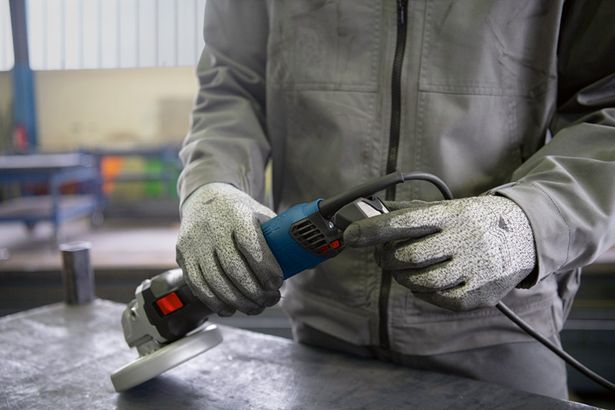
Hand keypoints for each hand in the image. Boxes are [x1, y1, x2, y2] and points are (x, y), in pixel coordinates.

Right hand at [176, 183, 282, 315]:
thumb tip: (309, 262)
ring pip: (215, 281)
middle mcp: (212, 228)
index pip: (251, 245)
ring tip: (256, 307)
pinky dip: (215, 302)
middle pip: (233, 268)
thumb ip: (280, 238)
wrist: (204, 198)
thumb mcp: (260, 214)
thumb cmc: (239, 212)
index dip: (266, 269)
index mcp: (237, 215)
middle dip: (255, 292)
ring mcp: (195, 243)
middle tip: (271, 300)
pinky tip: (231, 308)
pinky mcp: (183, 256)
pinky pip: (198, 286)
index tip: (278, 283)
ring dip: (238, 301)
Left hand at [343, 196, 535, 310]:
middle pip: (409, 257)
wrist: (525, 233)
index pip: (406, 221)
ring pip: (421, 281)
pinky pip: (439, 299)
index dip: (374, 230)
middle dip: (387, 259)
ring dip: (403, 277)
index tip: (351, 236)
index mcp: (452, 214)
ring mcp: (475, 268)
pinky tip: (426, 282)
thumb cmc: (473, 220)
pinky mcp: (480, 293)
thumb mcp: (447, 208)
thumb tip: (369, 213)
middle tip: (384, 256)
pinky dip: (424, 292)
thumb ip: (410, 213)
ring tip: (405, 269)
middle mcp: (465, 240)